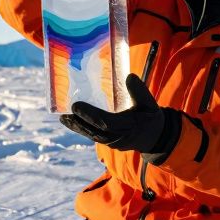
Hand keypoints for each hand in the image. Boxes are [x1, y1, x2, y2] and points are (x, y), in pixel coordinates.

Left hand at [61, 74, 181, 157]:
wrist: (155, 138)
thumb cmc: (151, 118)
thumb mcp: (149, 104)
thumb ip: (139, 91)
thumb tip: (129, 76)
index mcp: (129, 126)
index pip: (106, 122)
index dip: (90, 115)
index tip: (76, 106)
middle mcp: (119, 136)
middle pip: (95, 131)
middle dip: (79, 123)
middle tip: (64, 115)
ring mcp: (113, 142)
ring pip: (93, 135)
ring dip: (77, 127)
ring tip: (64, 119)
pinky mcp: (110, 143)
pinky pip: (94, 136)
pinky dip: (82, 129)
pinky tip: (72, 122)